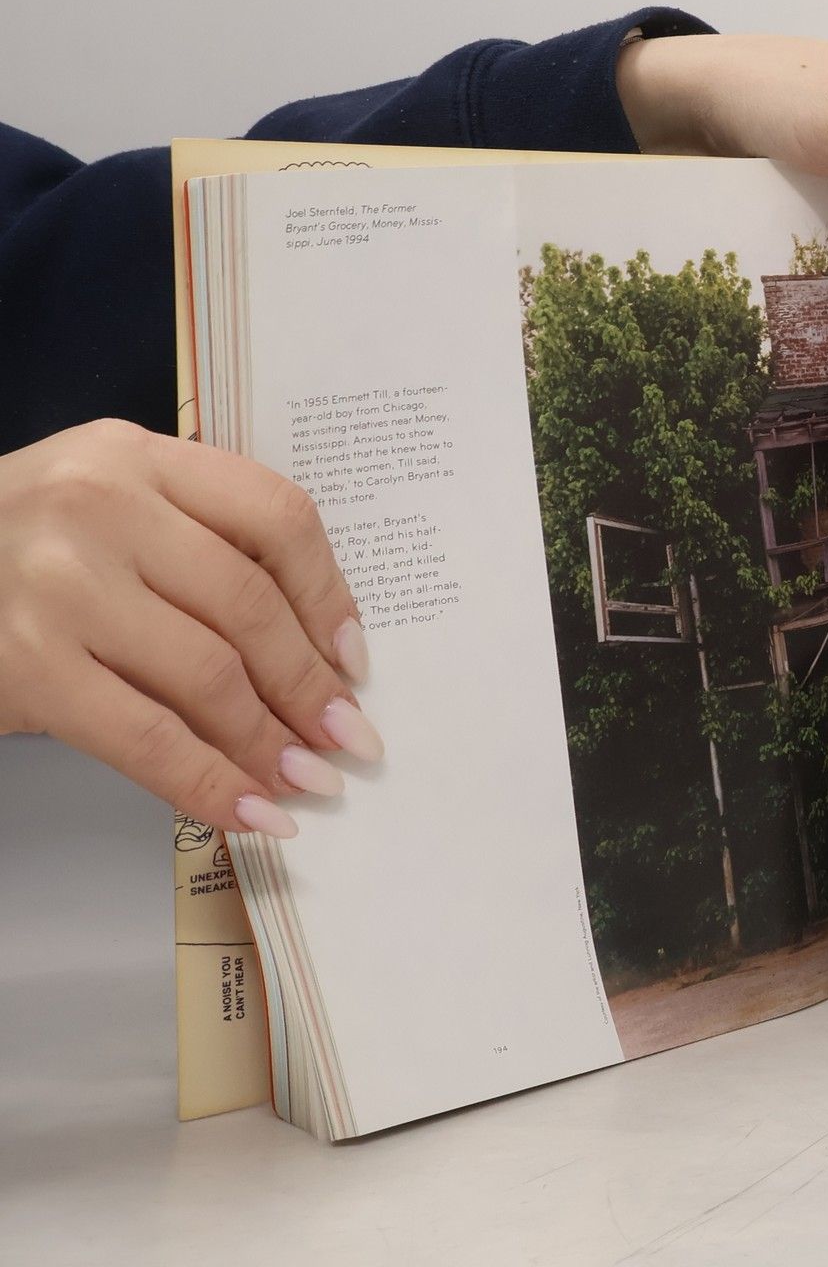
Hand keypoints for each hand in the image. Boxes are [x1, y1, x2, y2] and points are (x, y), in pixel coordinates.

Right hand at [0, 420, 380, 835]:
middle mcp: (102, 507)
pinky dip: (208, 782)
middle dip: (310, 683)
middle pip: (249, 602)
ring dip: (271, 741)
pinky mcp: (28, 666)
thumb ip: (192, 545)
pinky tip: (247, 810)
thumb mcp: (105, 508)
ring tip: (309, 780)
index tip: (355, 655)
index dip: (329, 593)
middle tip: (349, 736)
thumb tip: (310, 651)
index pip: (275, 515)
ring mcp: (61, 587)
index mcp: (139, 456)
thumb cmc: (16, 548)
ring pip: (209, 673)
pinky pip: (146, 736)